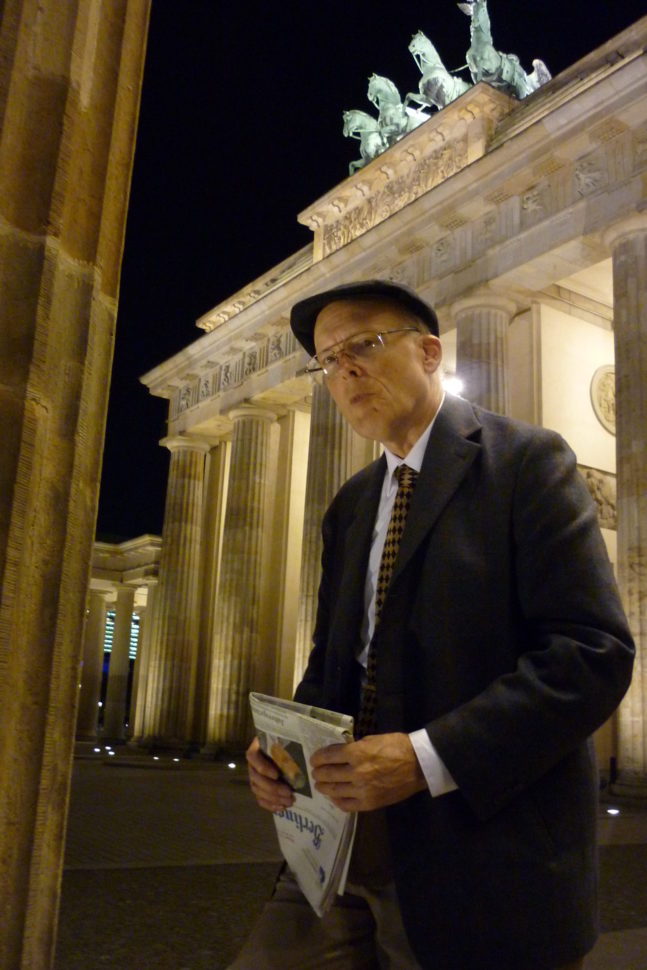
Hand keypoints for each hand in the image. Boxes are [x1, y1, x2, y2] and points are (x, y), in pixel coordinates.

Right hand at [246, 736, 294, 812]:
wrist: (279, 750)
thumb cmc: (282, 744)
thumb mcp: (281, 740)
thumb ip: (284, 744)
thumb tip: (299, 747)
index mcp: (255, 750)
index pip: (253, 758)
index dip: (263, 767)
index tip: (276, 774)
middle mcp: (252, 766)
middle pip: (256, 779)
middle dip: (273, 788)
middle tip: (289, 792)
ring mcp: (254, 779)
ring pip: (258, 791)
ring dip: (274, 798)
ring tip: (289, 801)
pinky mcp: (258, 789)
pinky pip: (260, 800)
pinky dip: (270, 805)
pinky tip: (282, 808)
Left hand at [310, 732, 426, 811]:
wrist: (418, 766)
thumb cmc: (397, 747)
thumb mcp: (372, 739)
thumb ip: (354, 748)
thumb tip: (338, 754)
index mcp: (357, 753)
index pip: (328, 756)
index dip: (317, 758)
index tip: (314, 759)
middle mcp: (356, 772)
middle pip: (328, 774)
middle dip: (318, 773)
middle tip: (315, 772)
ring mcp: (362, 790)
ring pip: (333, 791)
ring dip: (323, 787)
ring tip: (320, 785)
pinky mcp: (369, 803)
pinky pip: (346, 805)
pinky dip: (337, 801)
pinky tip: (334, 797)